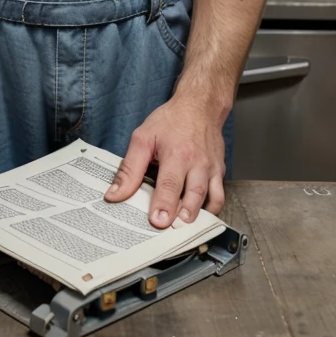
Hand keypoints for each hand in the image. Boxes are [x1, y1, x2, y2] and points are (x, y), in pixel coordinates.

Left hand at [104, 96, 225, 227]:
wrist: (200, 106)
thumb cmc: (171, 121)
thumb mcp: (143, 138)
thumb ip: (129, 168)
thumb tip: (115, 194)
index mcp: (177, 153)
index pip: (169, 184)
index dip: (163, 204)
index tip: (157, 221)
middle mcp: (197, 162)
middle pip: (192, 195)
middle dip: (182, 215)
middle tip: (171, 230)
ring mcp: (211, 168)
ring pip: (210, 199)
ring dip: (198, 216)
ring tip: (184, 228)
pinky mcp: (220, 172)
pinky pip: (220, 196)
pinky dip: (211, 209)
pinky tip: (198, 216)